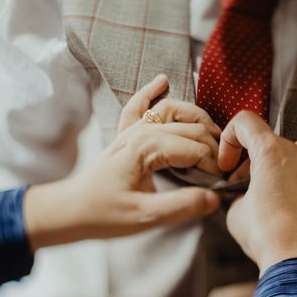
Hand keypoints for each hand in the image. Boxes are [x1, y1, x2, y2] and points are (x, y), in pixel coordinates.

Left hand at [23, 75, 221, 249]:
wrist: (69, 211)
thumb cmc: (103, 214)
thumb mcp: (145, 216)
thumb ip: (182, 206)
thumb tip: (215, 197)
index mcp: (147, 147)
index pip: (197, 150)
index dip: (216, 167)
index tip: (224, 187)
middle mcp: (141, 131)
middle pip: (191, 129)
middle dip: (214, 147)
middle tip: (226, 172)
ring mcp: (131, 129)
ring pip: (172, 109)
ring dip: (196, 117)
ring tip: (216, 133)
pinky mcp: (125, 134)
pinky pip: (139, 106)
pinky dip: (150, 92)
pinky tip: (162, 80)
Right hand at [219, 111, 296, 281]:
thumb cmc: (269, 237)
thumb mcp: (236, 214)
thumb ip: (238, 195)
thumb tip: (243, 197)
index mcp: (270, 152)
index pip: (244, 123)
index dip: (229, 140)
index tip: (227, 165)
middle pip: (270, 145)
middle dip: (254, 165)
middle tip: (246, 191)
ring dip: (283, 170)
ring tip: (277, 199)